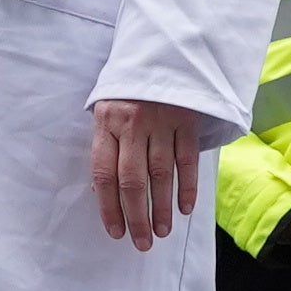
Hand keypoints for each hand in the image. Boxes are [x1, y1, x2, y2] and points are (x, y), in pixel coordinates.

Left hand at [90, 97, 212, 250]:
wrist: (162, 49)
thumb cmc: (129, 86)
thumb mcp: (107, 106)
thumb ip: (107, 142)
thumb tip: (103, 189)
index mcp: (106, 121)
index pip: (104, 173)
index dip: (109, 207)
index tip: (116, 232)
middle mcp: (132, 123)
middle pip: (133, 180)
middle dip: (137, 216)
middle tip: (142, 242)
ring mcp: (161, 120)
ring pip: (161, 174)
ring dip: (162, 207)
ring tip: (162, 231)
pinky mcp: (186, 118)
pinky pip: (186, 159)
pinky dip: (187, 186)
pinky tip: (185, 208)